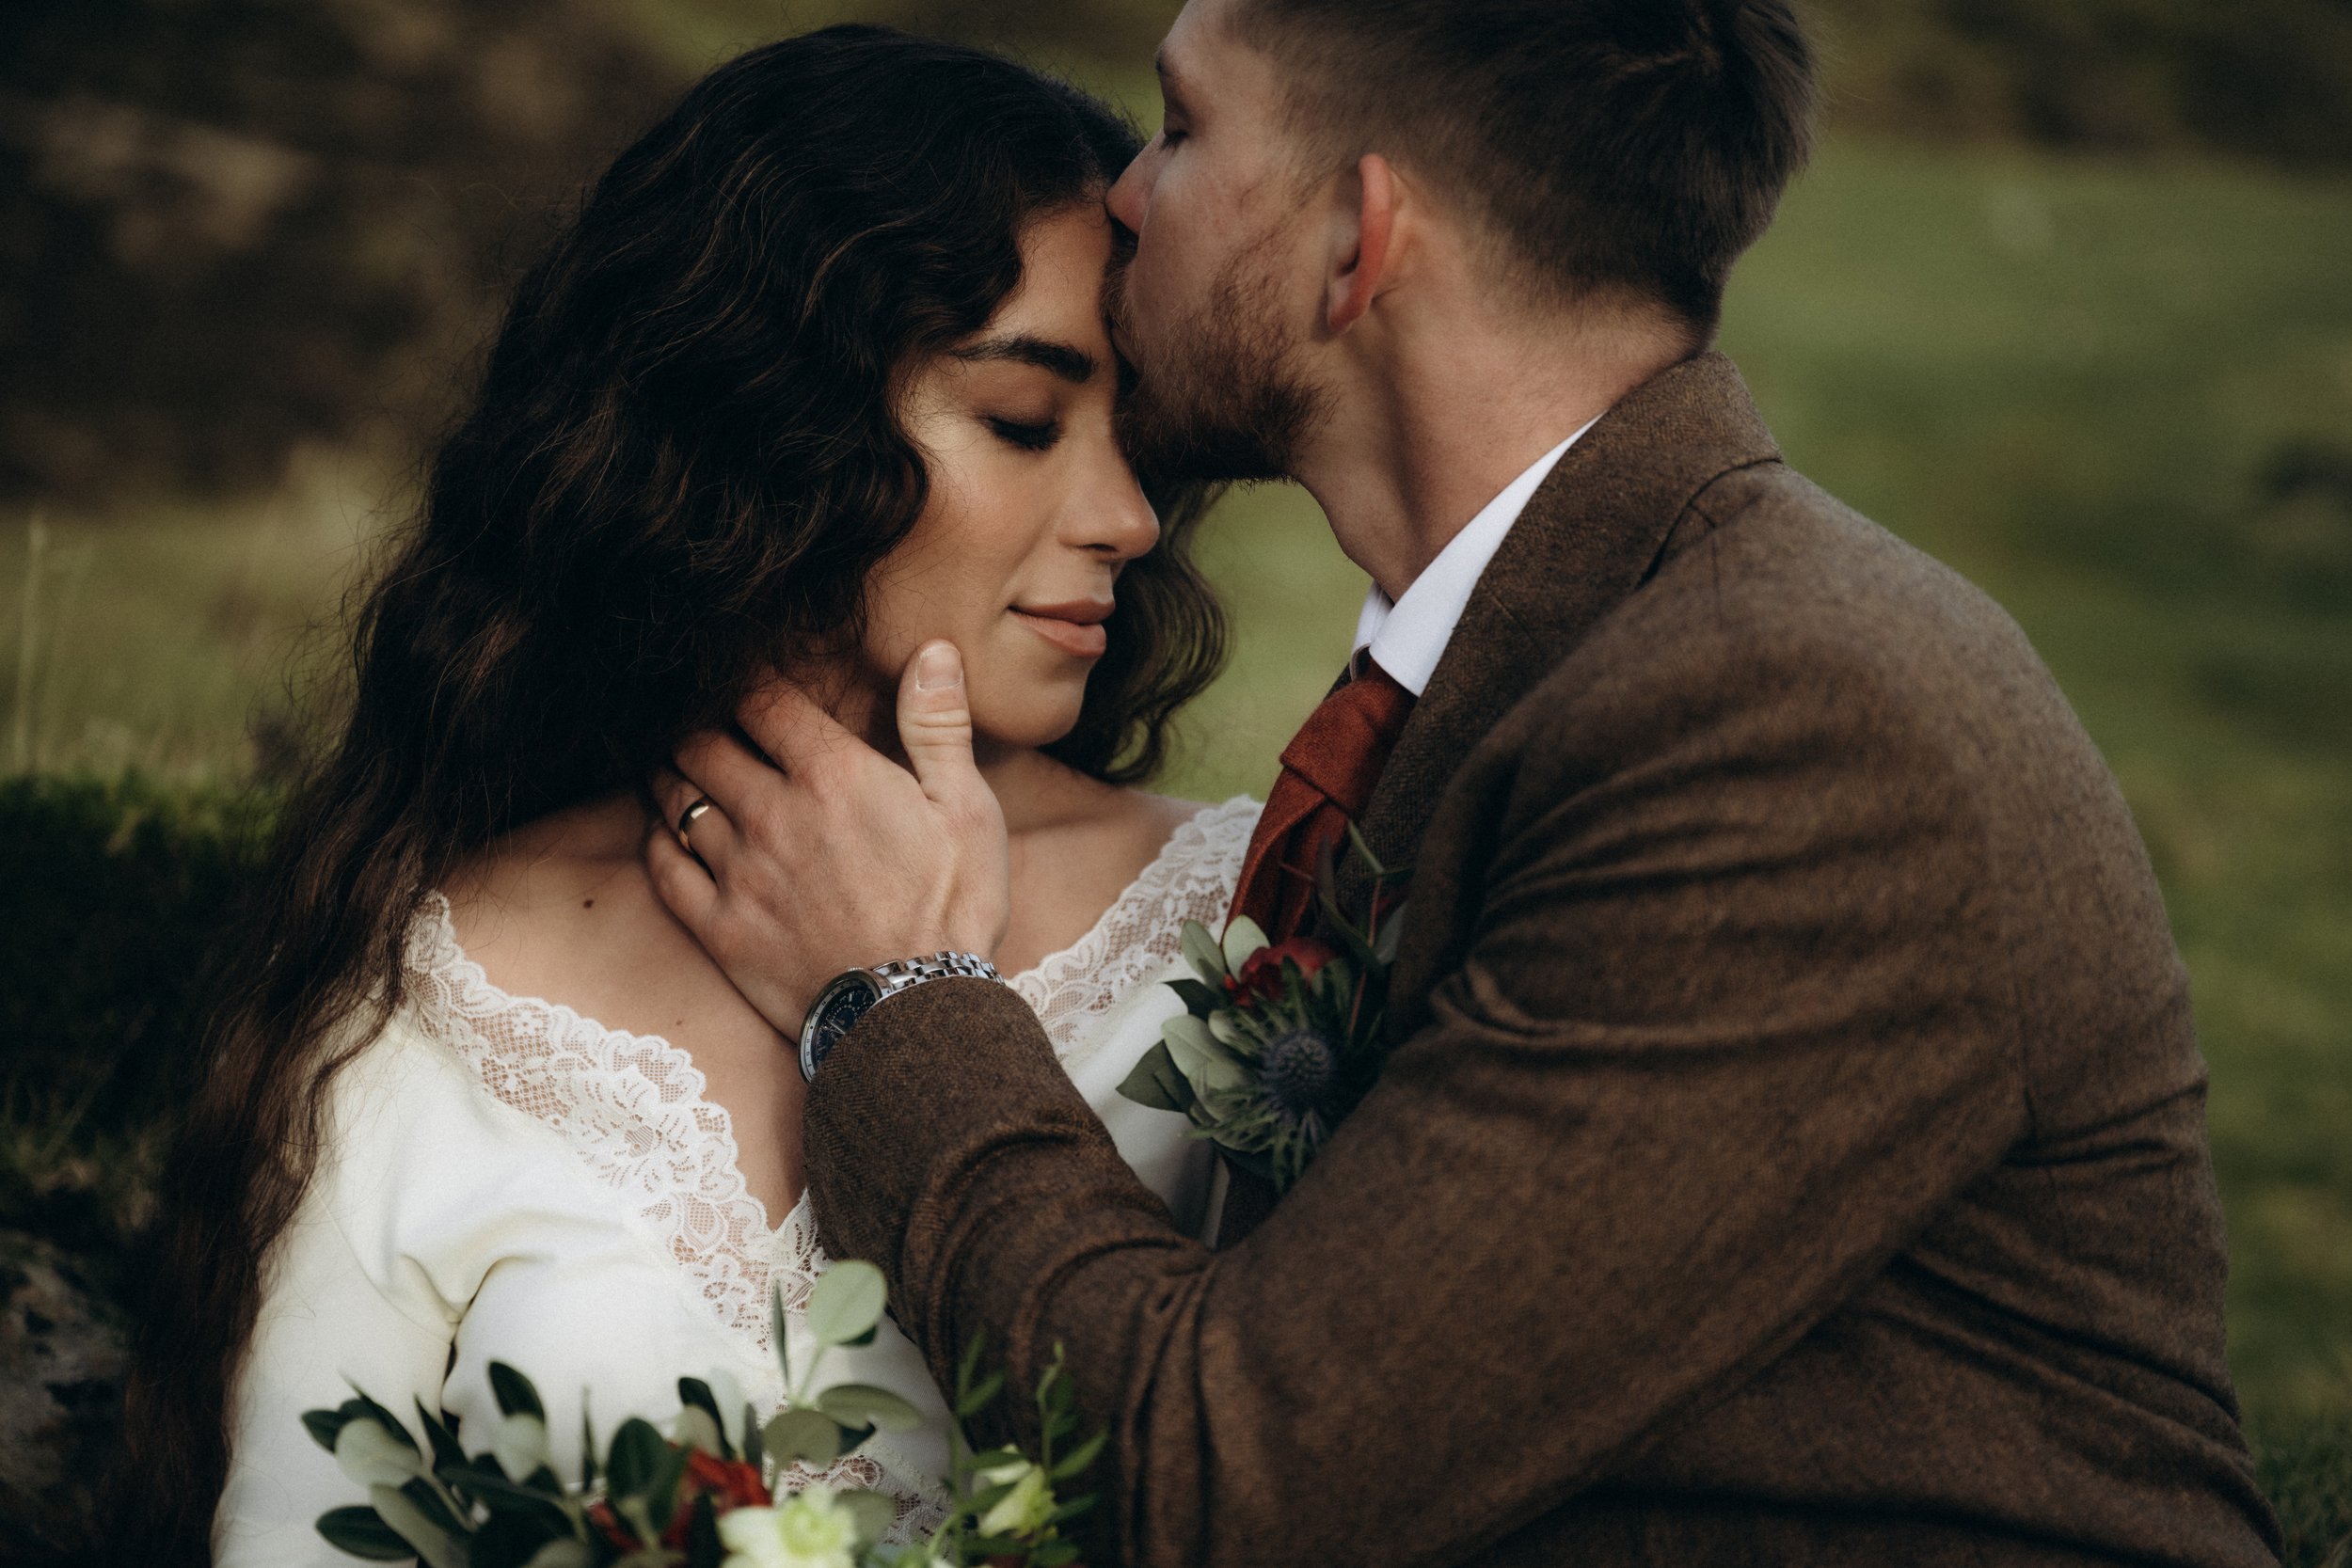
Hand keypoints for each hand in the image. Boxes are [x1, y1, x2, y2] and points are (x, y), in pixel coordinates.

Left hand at [647, 640, 1011, 1037]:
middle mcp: (772, 814)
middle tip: (697, 715)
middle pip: (702, 743)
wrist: (916, 1014)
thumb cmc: (953, 909)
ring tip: (671, 760)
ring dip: (669, 771)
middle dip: (695, 721)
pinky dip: (657, 837)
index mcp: (832, 775)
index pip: (761, 700)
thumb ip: (937, 726)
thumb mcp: (967, 809)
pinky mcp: (720, 927)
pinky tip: (665, 829)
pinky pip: (664, 867)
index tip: (740, 673)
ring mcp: (738, 873)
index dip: (744, 678)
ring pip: (676, 799)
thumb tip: (932, 652)